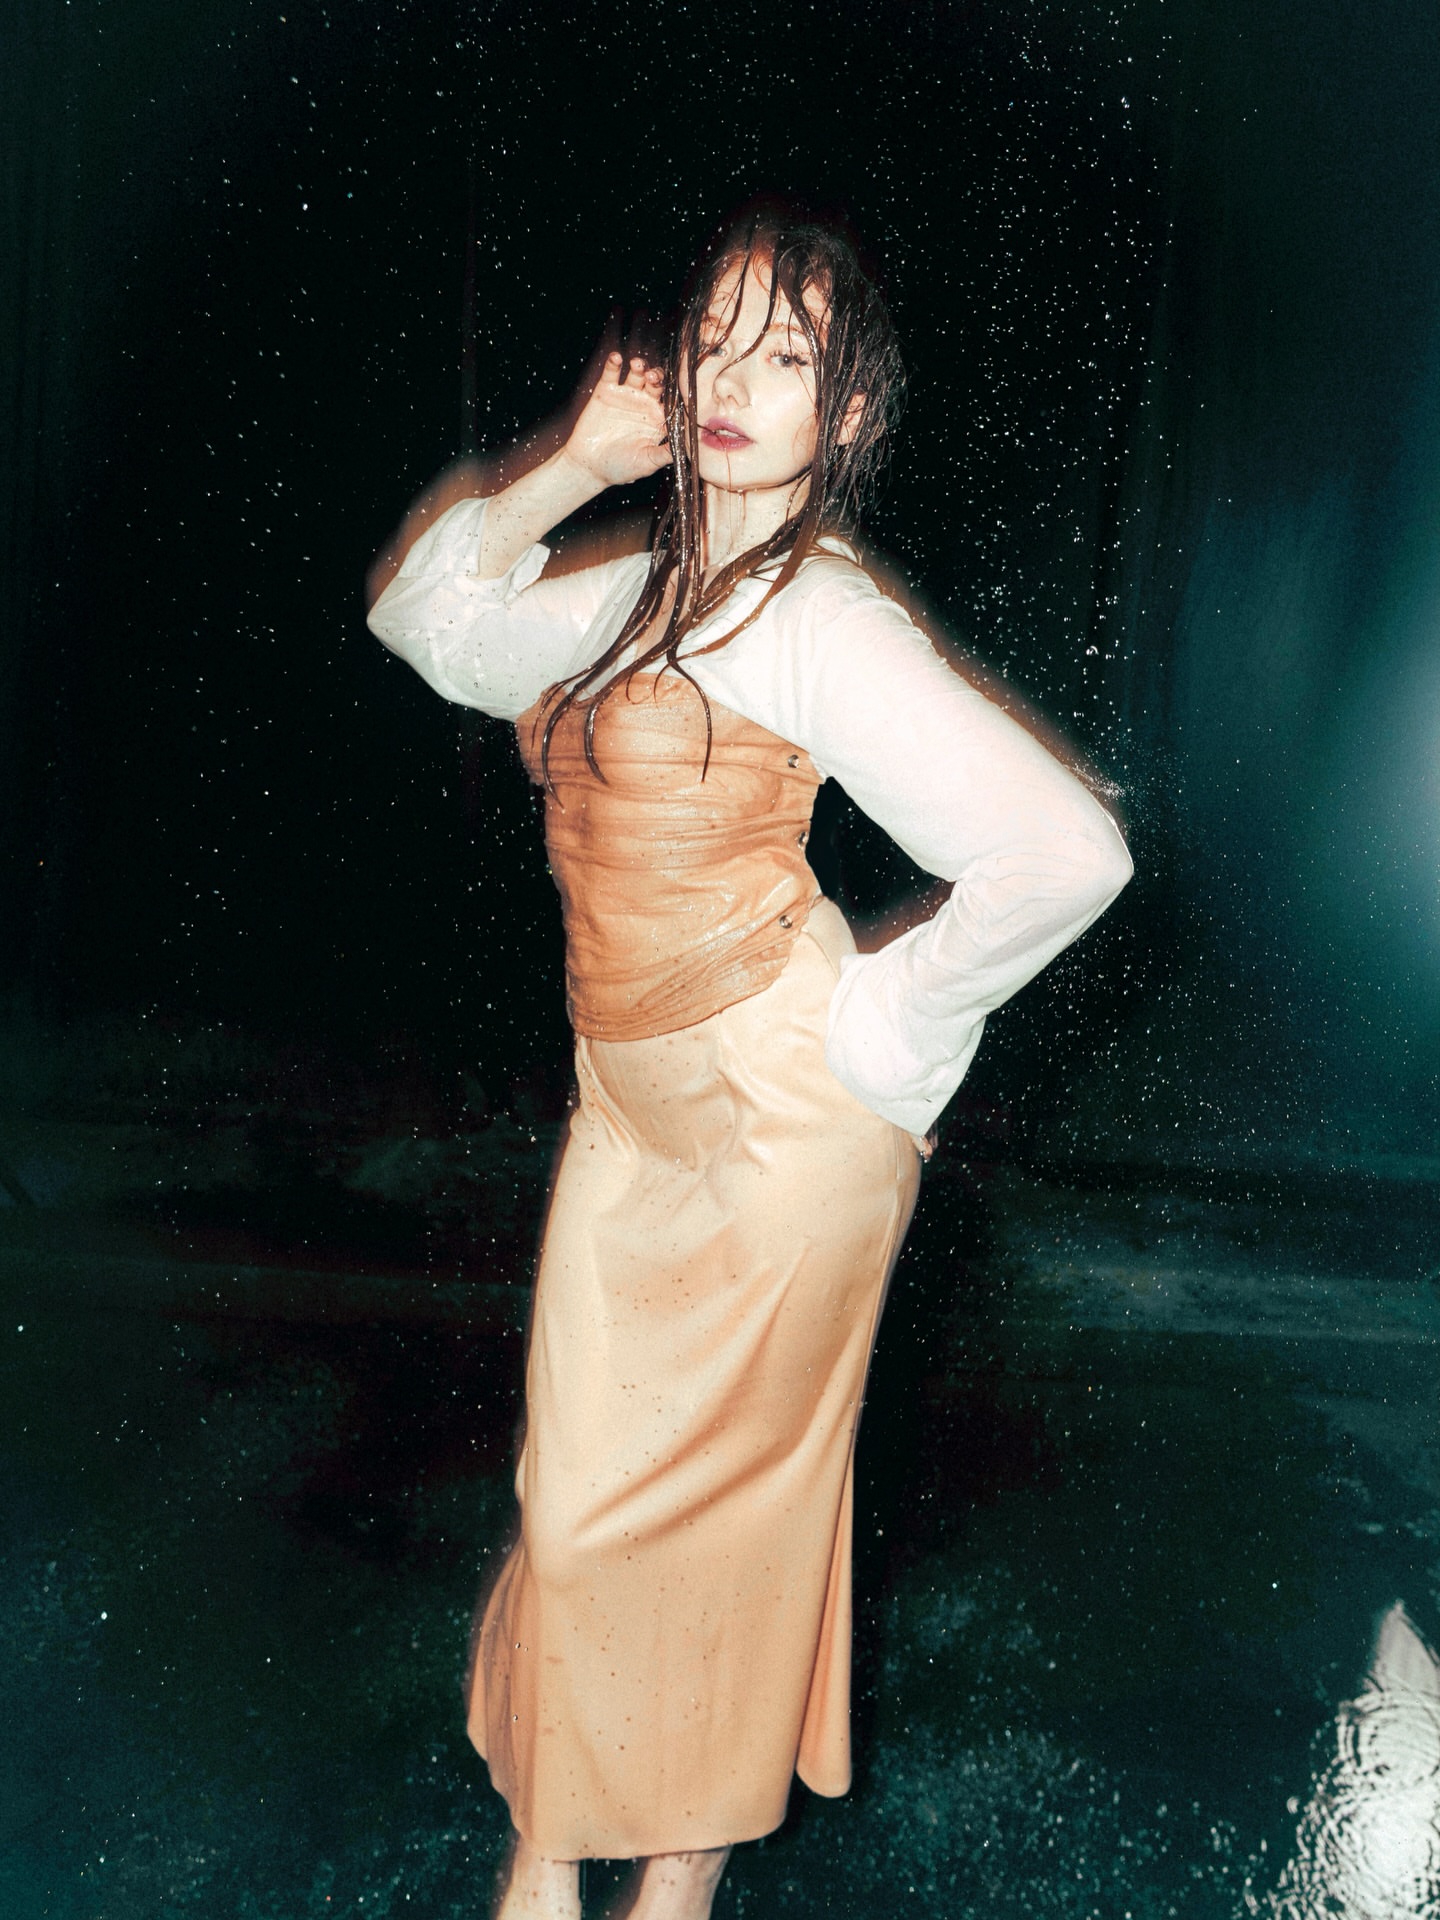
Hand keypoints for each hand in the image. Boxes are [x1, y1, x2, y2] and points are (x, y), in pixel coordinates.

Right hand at [561, 353, 671, 490]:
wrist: (590, 467)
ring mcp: (626, 395)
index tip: (680, 390)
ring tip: (638, 366)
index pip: (672, 402)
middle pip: (656, 383)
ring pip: (637, 374)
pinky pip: (612, 372)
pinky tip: (617, 358)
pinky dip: (614, 363)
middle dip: (658, 377)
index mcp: (658, 420)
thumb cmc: (621, 469)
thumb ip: (666, 453)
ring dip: (640, 367)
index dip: (677, 394)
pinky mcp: (606, 390)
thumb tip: (689, 449)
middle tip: (654, 377)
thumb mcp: (647, 463)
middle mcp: (644, 404)